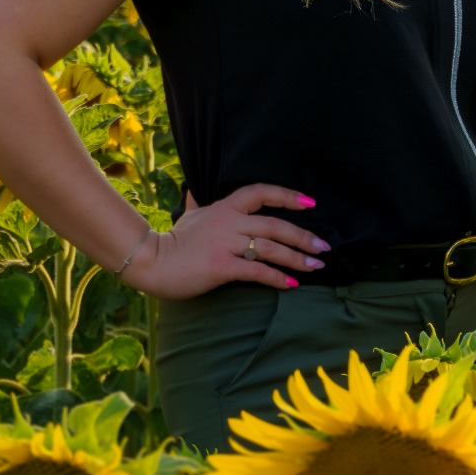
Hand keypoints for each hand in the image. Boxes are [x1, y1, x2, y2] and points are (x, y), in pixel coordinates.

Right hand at [121, 183, 330, 299]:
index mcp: (224, 207)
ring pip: (270, 247)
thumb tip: (193, 190)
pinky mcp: (221, 266)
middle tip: (324, 246)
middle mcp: (229, 222)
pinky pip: (257, 271)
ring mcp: (226, 244)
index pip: (260, 192)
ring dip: (297, 258)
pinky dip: (277, 278)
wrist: (151, 262)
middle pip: (275, 224)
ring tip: (316, 265)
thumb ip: (196, 203)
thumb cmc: (172, 242)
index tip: (310, 203)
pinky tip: (291, 284)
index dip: (287, 196)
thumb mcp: (187, 216)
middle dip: (303, 235)